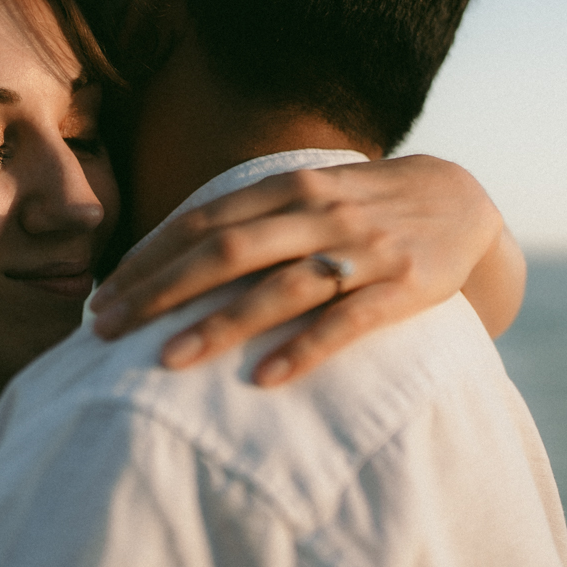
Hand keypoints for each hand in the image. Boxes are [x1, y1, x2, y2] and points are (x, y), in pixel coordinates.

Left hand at [88, 155, 524, 385]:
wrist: (465, 203)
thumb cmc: (365, 207)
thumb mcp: (308, 194)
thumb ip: (251, 216)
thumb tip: (169, 255)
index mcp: (288, 187)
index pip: (200, 220)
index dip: (147, 258)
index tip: (101, 296)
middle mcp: (318, 212)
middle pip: (225, 250)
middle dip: (159, 291)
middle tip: (107, 331)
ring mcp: (361, 250)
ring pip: (279, 287)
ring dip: (219, 324)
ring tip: (167, 361)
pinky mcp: (402, 288)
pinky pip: (346, 322)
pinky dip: (303, 349)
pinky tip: (263, 379)